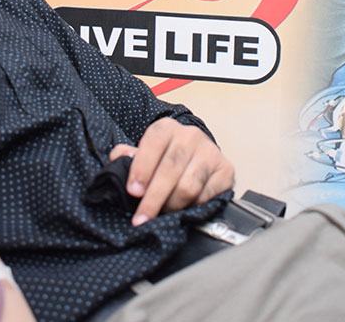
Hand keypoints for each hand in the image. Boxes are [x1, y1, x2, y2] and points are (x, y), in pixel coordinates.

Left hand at [109, 117, 234, 226]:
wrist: (197, 157)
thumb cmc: (166, 158)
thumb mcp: (144, 152)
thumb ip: (128, 156)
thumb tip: (119, 160)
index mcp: (167, 128)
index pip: (152, 144)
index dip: (141, 170)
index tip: (133, 192)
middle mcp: (190, 136)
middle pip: (170, 170)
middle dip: (153, 198)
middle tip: (142, 217)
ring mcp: (210, 152)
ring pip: (188, 186)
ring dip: (172, 206)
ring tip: (162, 214)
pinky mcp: (225, 170)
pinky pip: (206, 196)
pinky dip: (192, 207)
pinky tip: (183, 209)